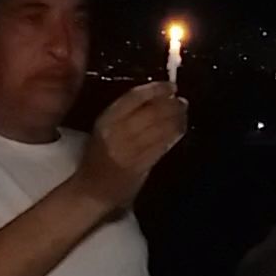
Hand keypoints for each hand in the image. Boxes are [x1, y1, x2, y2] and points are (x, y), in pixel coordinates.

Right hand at [72, 81, 187, 215]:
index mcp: (107, 119)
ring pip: (160, 128)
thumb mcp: (106, 129)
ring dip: (177, 119)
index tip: (171, 86)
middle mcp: (118, 132)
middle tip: (182, 102)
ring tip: (183, 114)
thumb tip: (158, 97)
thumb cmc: (99, 156)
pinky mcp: (141, 165)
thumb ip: (128, 113)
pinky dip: (174, 135)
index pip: (134, 97)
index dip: (156, 89)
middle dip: (171, 105)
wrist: (92, 189)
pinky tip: (180, 130)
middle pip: (151, 112)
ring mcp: (130, 149)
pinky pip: (162, 145)